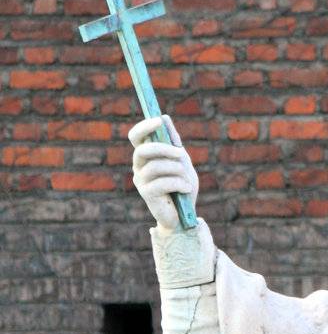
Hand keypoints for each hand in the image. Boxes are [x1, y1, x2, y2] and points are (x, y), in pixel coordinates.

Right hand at [129, 114, 198, 231]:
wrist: (185, 216)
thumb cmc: (182, 187)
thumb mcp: (181, 161)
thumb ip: (173, 142)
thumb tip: (164, 117)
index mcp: (145, 156)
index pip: (136, 137)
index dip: (144, 127)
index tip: (159, 121)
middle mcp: (139, 167)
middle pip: (143, 150)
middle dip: (164, 148)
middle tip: (181, 153)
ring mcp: (140, 181)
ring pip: (156, 167)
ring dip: (176, 170)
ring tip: (187, 179)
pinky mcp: (146, 194)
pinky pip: (162, 183)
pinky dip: (178, 184)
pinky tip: (186, 189)